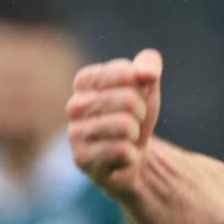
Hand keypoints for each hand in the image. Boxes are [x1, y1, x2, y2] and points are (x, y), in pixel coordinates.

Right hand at [66, 48, 162, 197]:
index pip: (124, 72)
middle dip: (141, 110)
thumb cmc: (136, 113)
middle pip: (126, 99)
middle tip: (134, 119)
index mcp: (85, 80)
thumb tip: (145, 73)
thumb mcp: (148, 85)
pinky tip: (121, 155)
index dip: (140, 85)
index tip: (135, 94)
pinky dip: (131, 153)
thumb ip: (149, 65)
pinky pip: (121, 150)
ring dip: (135, 132)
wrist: (134, 155)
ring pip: (124, 125)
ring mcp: (74, 133)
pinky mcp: (81, 158)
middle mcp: (74, 105)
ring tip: (126, 136)